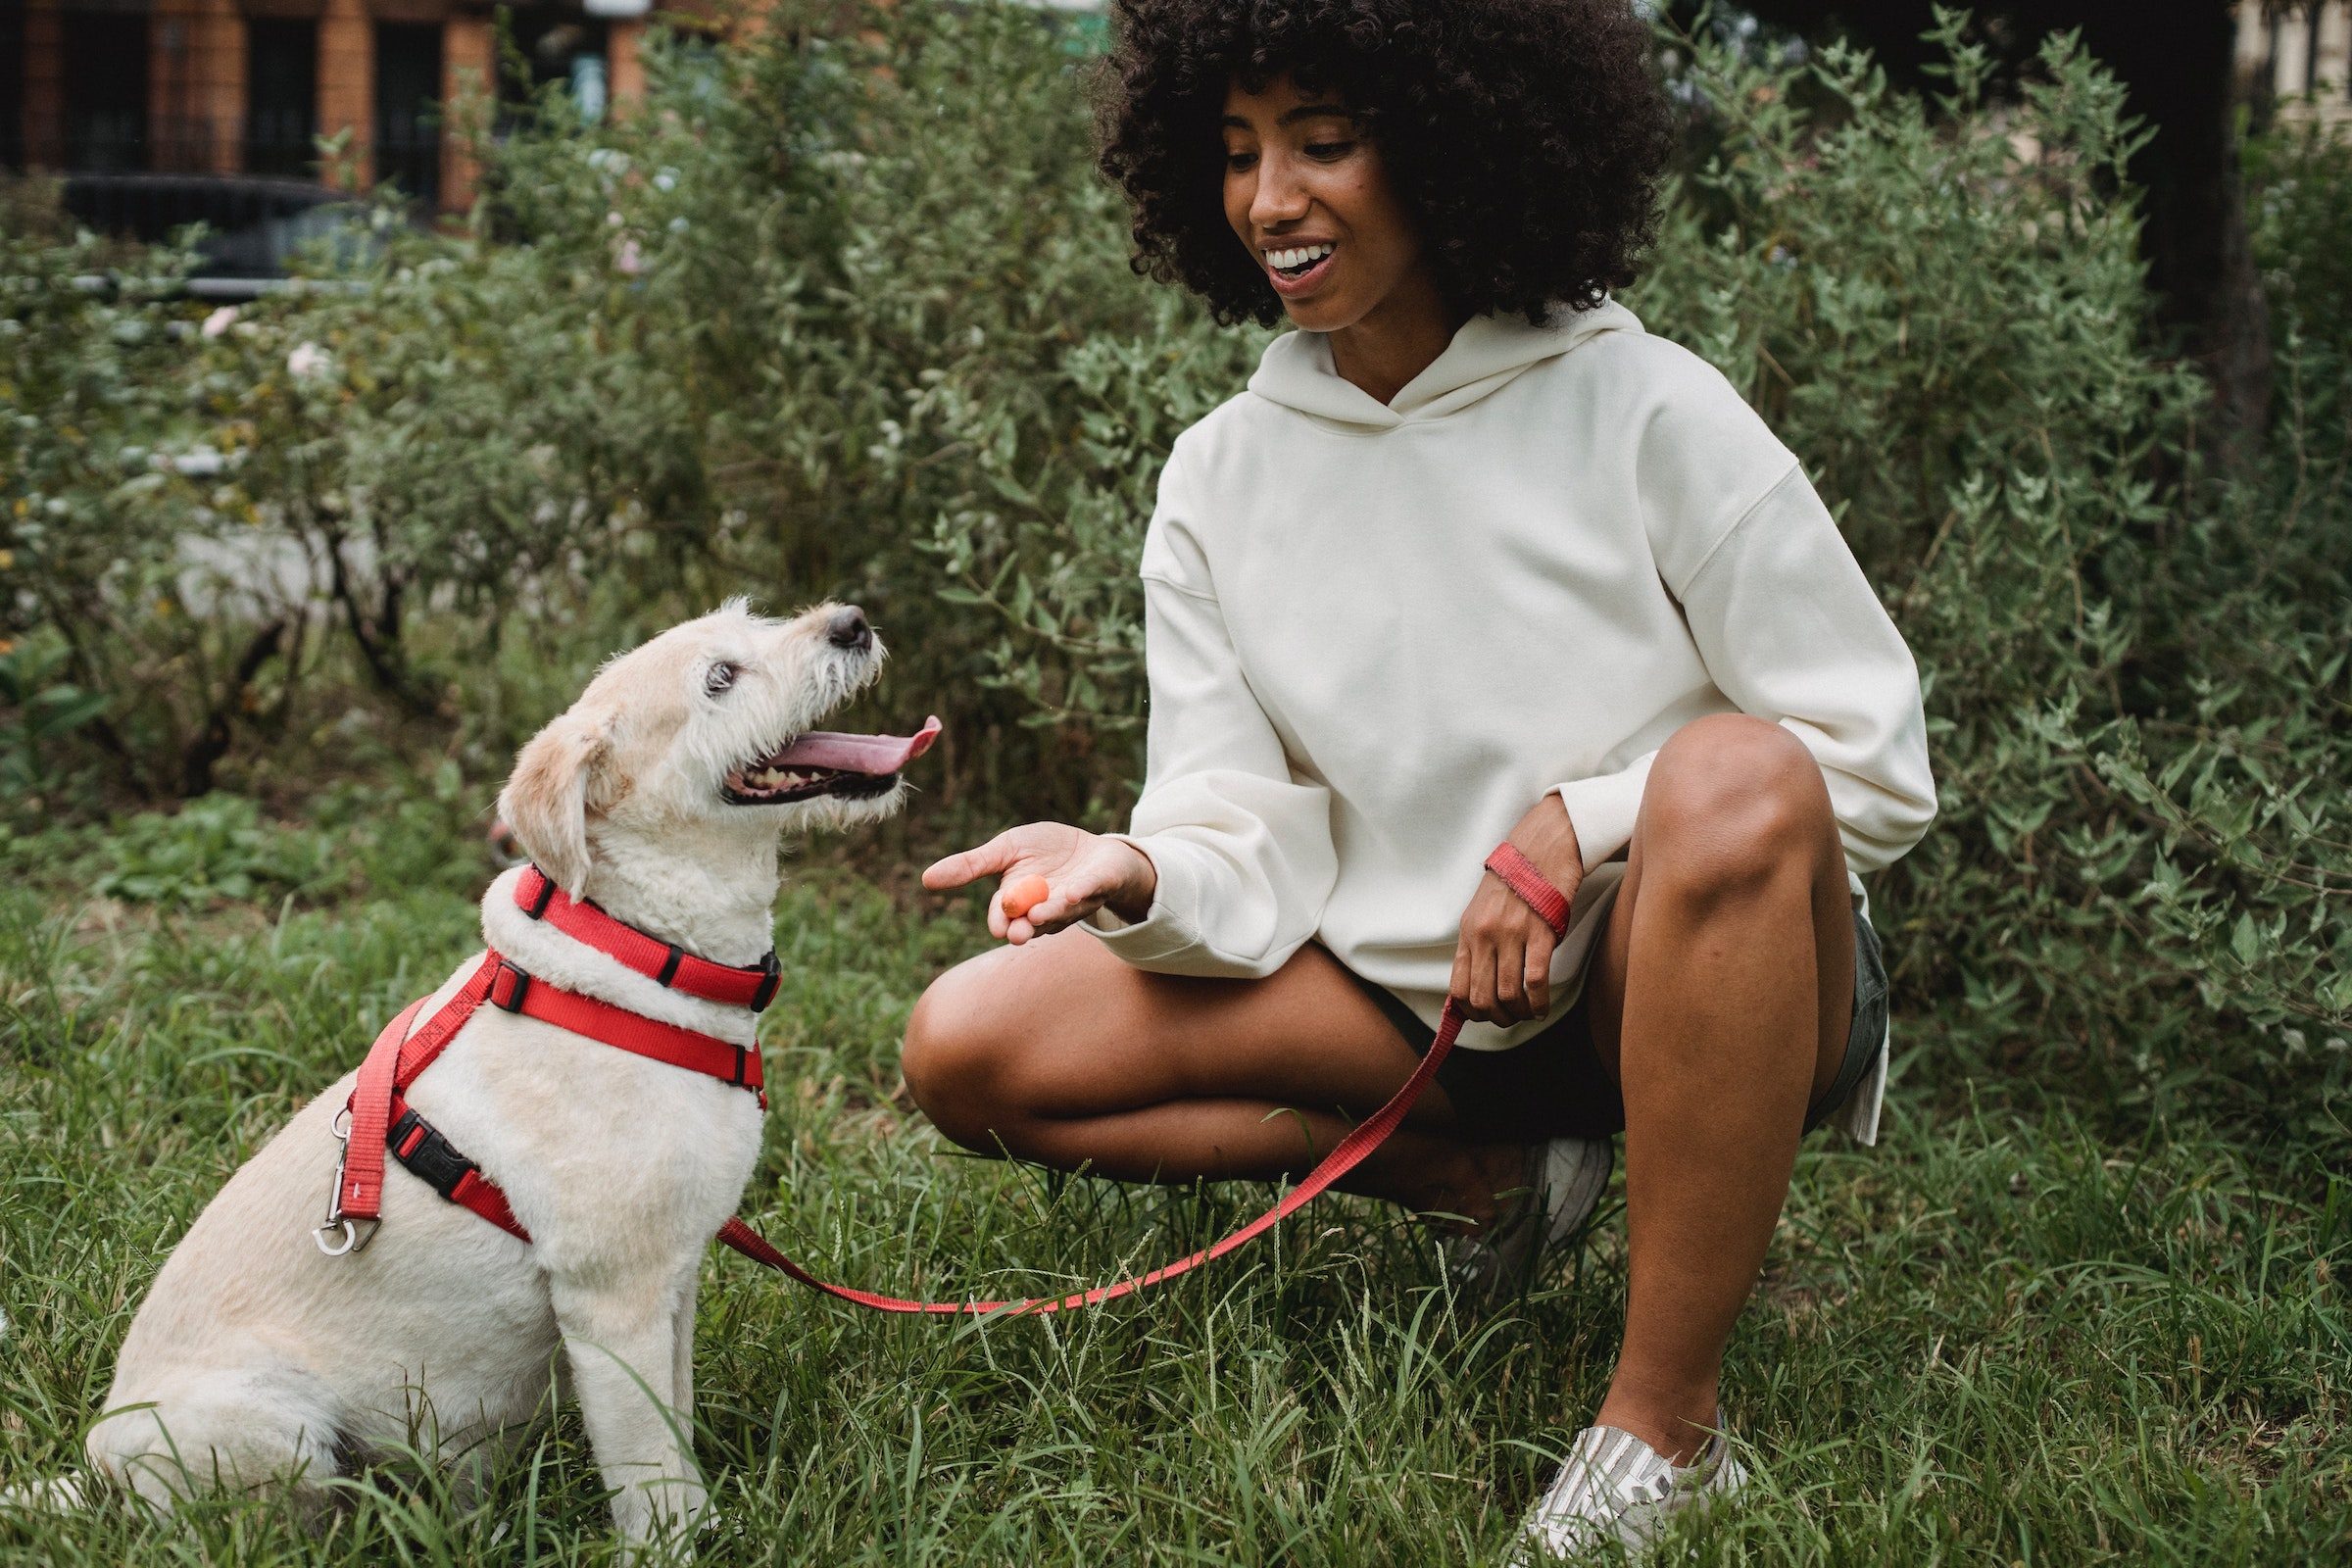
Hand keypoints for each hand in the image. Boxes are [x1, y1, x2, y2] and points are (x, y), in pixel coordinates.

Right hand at [921, 822, 1158, 943]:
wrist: (1095, 849)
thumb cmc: (1046, 851)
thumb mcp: (1005, 850)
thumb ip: (971, 865)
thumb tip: (925, 879)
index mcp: (1021, 901)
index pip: (1006, 916)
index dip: (1001, 921)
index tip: (998, 928)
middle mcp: (1046, 908)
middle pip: (1033, 924)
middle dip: (1025, 929)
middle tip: (1017, 935)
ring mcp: (1075, 900)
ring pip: (1061, 912)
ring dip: (1050, 914)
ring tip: (1038, 915)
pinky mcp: (1101, 884)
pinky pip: (1092, 889)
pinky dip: (1082, 892)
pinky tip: (1073, 893)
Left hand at [1450, 794, 1583, 1023]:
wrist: (1541, 847)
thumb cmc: (1515, 881)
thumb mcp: (1483, 911)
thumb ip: (1479, 944)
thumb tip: (1480, 984)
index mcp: (1468, 932)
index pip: (1457, 987)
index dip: (1470, 1012)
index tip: (1485, 1015)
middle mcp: (1485, 935)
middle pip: (1481, 998)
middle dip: (1497, 1018)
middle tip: (1511, 1018)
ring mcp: (1512, 935)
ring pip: (1508, 995)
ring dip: (1520, 1014)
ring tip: (1529, 1013)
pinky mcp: (1541, 933)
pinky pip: (1535, 982)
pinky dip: (1539, 1003)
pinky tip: (1543, 1007)